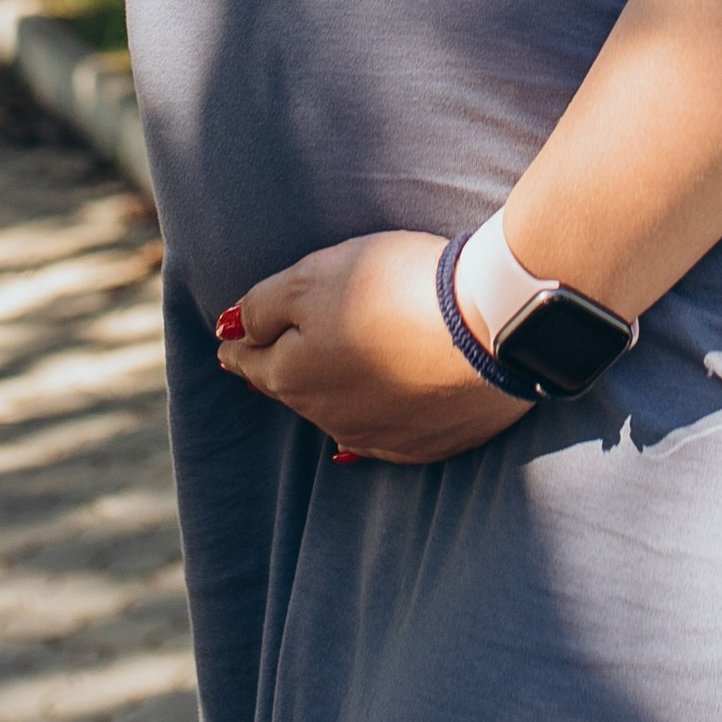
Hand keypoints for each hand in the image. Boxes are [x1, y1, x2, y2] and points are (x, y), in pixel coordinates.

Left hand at [215, 232, 532, 463]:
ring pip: (338, 415)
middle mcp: (329, 419)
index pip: (250, 361)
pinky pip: (386, 437)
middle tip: (272, 352)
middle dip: (282, 368)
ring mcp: (380, 438)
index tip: (230, 341)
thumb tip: (232, 329)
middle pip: (293, 389)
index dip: (240, 344)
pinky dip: (373, 421)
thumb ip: (263, 304)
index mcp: (294, 377)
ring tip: (330, 374)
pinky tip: (368, 423)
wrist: (490, 327)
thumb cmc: (396, 289)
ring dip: (331, 394)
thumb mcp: (313, 276)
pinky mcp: (429, 445)